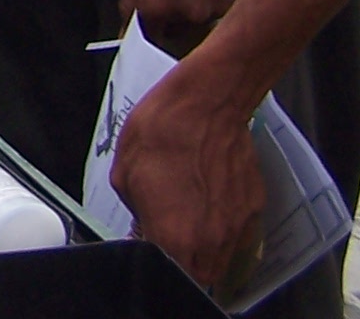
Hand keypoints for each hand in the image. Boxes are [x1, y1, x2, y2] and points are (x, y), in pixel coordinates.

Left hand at [111, 54, 266, 289]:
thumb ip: (136, 213)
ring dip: (202, 250)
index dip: (152, 260)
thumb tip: (144, 228)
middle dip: (180, 263)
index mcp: (175, 237)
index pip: (165, 272)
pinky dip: (222, 228)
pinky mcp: (255, 209)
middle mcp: (212, 242)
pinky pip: (238, 234)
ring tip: (186, 221)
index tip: (145, 242)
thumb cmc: (159, 132)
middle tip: (166, 237)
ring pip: (221, 260)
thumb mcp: (124, 175)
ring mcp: (238, 228)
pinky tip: (207, 202)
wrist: (207, 103)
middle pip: (197, 276)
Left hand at [119, 0, 254, 56]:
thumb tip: (128, 27)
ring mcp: (219, 7)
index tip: (152, 28)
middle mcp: (189, 12)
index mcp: (157, 5)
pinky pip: (230, 6)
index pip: (151, 37)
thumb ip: (130, 1)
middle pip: (182, 30)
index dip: (151, 31)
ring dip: (202, 5)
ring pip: (207, 19)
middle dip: (177, 16)